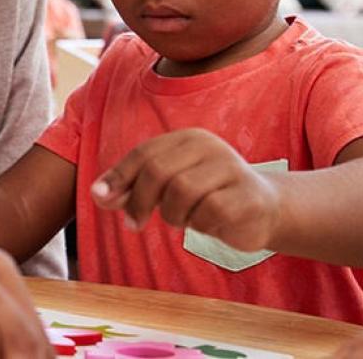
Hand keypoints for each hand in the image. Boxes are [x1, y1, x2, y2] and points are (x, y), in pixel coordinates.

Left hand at [91, 128, 281, 251]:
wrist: (264, 210)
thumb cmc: (207, 197)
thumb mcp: (167, 188)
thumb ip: (132, 188)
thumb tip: (97, 194)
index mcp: (188, 139)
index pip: (143, 153)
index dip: (118, 177)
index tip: (101, 199)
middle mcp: (210, 147)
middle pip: (158, 171)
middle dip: (139, 200)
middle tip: (134, 223)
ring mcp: (232, 168)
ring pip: (181, 192)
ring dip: (173, 215)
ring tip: (183, 219)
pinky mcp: (248, 195)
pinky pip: (208, 212)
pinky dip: (199, 224)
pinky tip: (208, 224)